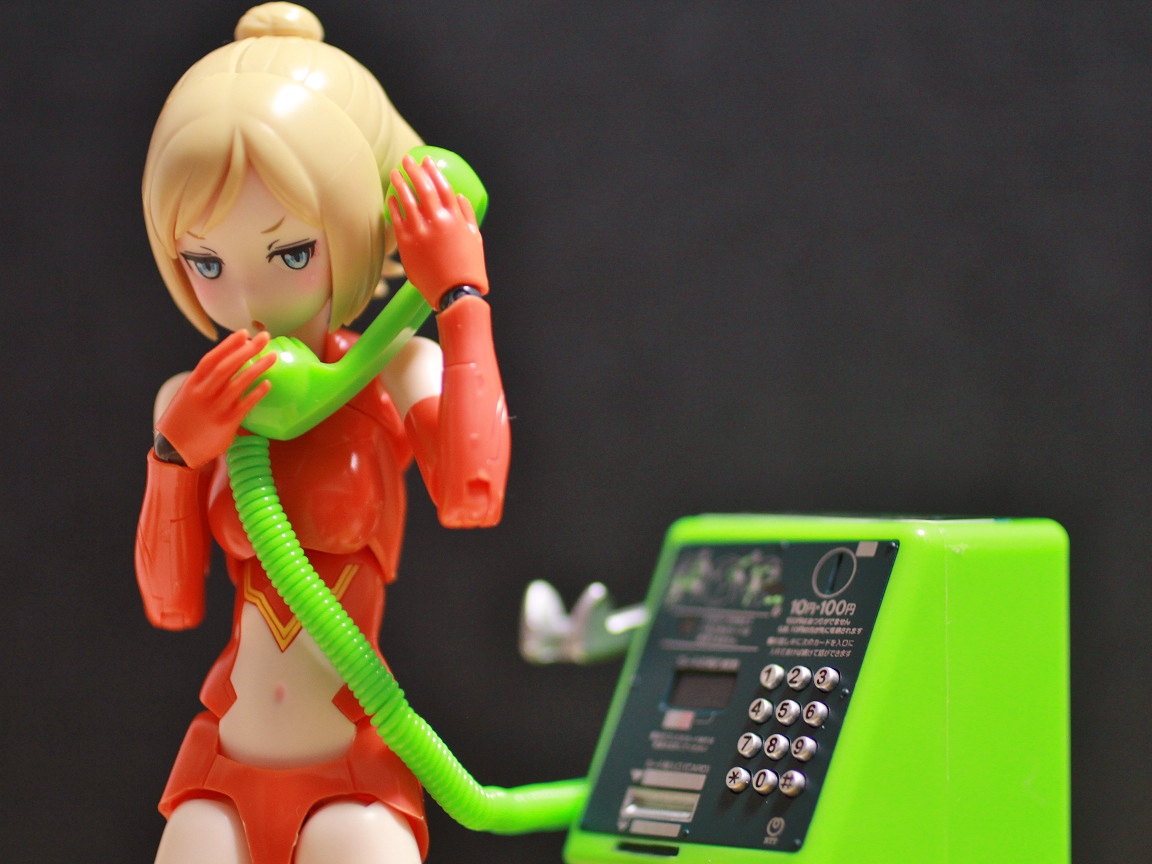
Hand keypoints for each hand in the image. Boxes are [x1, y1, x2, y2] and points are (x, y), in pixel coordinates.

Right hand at [155, 330, 275, 468]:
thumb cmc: (184, 421)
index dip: (228, 345)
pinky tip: (268, 384)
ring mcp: (215, 408)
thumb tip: (228, 370)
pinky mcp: (226, 423)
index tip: (244, 333)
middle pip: (227, 366)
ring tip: (272, 356)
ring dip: (257, 367)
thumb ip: (205, 384)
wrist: (175, 450)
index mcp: (192, 384)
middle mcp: (203, 393)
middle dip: (247, 349)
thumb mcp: (187, 397)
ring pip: (239, 383)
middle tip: (265, 337)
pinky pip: (245, 405)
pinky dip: (257, 393)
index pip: (211, 358)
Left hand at [388, 154, 488, 307]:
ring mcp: (421, 232)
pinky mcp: (407, 244)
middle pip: (423, 187)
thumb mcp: (475, 239)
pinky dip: (393, 206)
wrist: (455, 293)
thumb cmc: (468, 268)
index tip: (426, 160)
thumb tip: (459, 196)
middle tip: (407, 160)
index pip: (442, 186)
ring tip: (395, 173)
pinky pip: (397, 219)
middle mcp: (438, 221)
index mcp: (456, 218)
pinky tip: (390, 198)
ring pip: (407, 200)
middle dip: (414, 170)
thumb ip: (467, 215)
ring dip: (400, 183)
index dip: (433, 170)